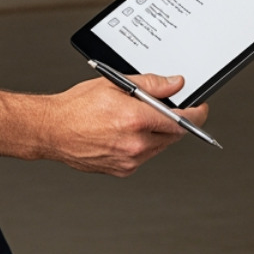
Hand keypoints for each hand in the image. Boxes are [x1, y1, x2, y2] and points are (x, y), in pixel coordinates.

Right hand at [42, 72, 210, 176]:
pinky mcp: (123, 170)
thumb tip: (174, 84)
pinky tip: (126, 133)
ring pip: (159, 146)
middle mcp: (135, 143)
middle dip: (174, 121)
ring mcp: (129, 160)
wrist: (52, 130)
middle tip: (166, 109)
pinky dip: (143, 145)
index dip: (196, 114)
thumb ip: (151, 84)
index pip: (180, 120)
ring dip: (157, 133)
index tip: (201, 110)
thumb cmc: (76, 107)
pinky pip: (144, 156)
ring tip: (137, 119)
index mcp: (134, 119)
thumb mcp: (114, 83)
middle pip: (173, 134)